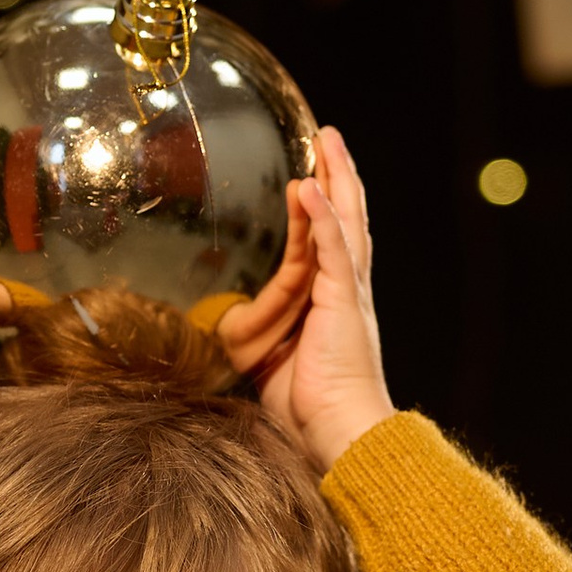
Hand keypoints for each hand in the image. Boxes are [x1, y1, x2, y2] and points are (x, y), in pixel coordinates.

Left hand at [215, 127, 393, 472]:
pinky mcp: (343, 302)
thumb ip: (254, 339)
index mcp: (334, 304)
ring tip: (327, 141)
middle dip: (338, 176)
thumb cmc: (308, 411)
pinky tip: (310, 186)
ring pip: (346, 222)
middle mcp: (348, 291)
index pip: (331, 243)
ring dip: (336, 179)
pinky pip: (334, 250)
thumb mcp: (270, 364)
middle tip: (327, 137)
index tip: (311, 176)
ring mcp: (349, 294)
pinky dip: (324, 216)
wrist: (341, 433)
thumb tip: (222, 330)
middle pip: (347, 219)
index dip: (324, 207)